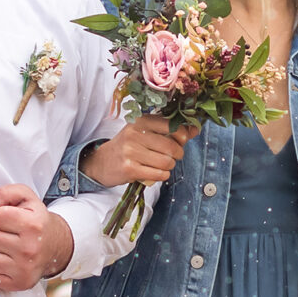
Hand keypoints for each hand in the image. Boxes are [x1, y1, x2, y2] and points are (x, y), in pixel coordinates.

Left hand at [0, 184, 74, 291]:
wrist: (56, 245)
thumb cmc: (37, 221)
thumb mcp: (27, 198)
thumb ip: (5, 192)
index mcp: (32, 225)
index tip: (9, 220)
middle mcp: (29, 249)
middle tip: (9, 234)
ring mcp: (25, 269)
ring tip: (8, 247)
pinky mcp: (20, 283)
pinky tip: (10, 261)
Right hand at [81, 116, 196, 186]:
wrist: (101, 162)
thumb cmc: (128, 146)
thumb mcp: (145, 133)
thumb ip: (170, 130)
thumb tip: (196, 128)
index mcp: (141, 121)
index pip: (172, 125)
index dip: (183, 135)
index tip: (181, 140)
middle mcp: (135, 133)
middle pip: (172, 146)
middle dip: (178, 154)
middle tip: (172, 156)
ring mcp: (131, 151)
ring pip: (167, 162)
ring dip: (169, 167)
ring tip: (162, 165)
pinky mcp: (129, 168)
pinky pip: (159, 174)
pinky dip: (162, 175)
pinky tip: (156, 173)